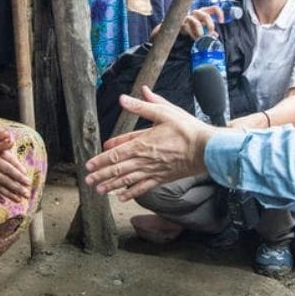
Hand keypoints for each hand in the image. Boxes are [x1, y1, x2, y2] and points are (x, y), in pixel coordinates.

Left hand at [84, 86, 217, 200]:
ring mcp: (153, 170)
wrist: (206, 149)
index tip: (89, 163)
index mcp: (143, 143)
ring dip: (111, 185)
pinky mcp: (162, 178)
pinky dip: (131, 193)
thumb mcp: (164, 112)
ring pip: (128, 180)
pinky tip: (122, 197)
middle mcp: (145, 159)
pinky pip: (143, 187)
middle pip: (118, 169)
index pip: (117, 153)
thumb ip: (142, 106)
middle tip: (88, 180)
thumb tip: (123, 98)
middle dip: (102, 174)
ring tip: (99, 190)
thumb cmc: (187, 129)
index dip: (102, 159)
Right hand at [180, 6, 222, 38]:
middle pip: (206, 16)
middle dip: (210, 26)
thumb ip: (209, 29)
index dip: (219, 14)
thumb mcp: (202, 25)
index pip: (214, 8)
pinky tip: (195, 39)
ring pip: (197, 23)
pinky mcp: (183, 23)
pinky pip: (189, 30)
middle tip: (210, 34)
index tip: (221, 22)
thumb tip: (215, 35)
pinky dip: (193, 35)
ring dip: (201, 32)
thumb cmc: (193, 23)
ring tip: (202, 38)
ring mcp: (189, 17)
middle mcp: (197, 12)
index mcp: (204, 11)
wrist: (177, 22)